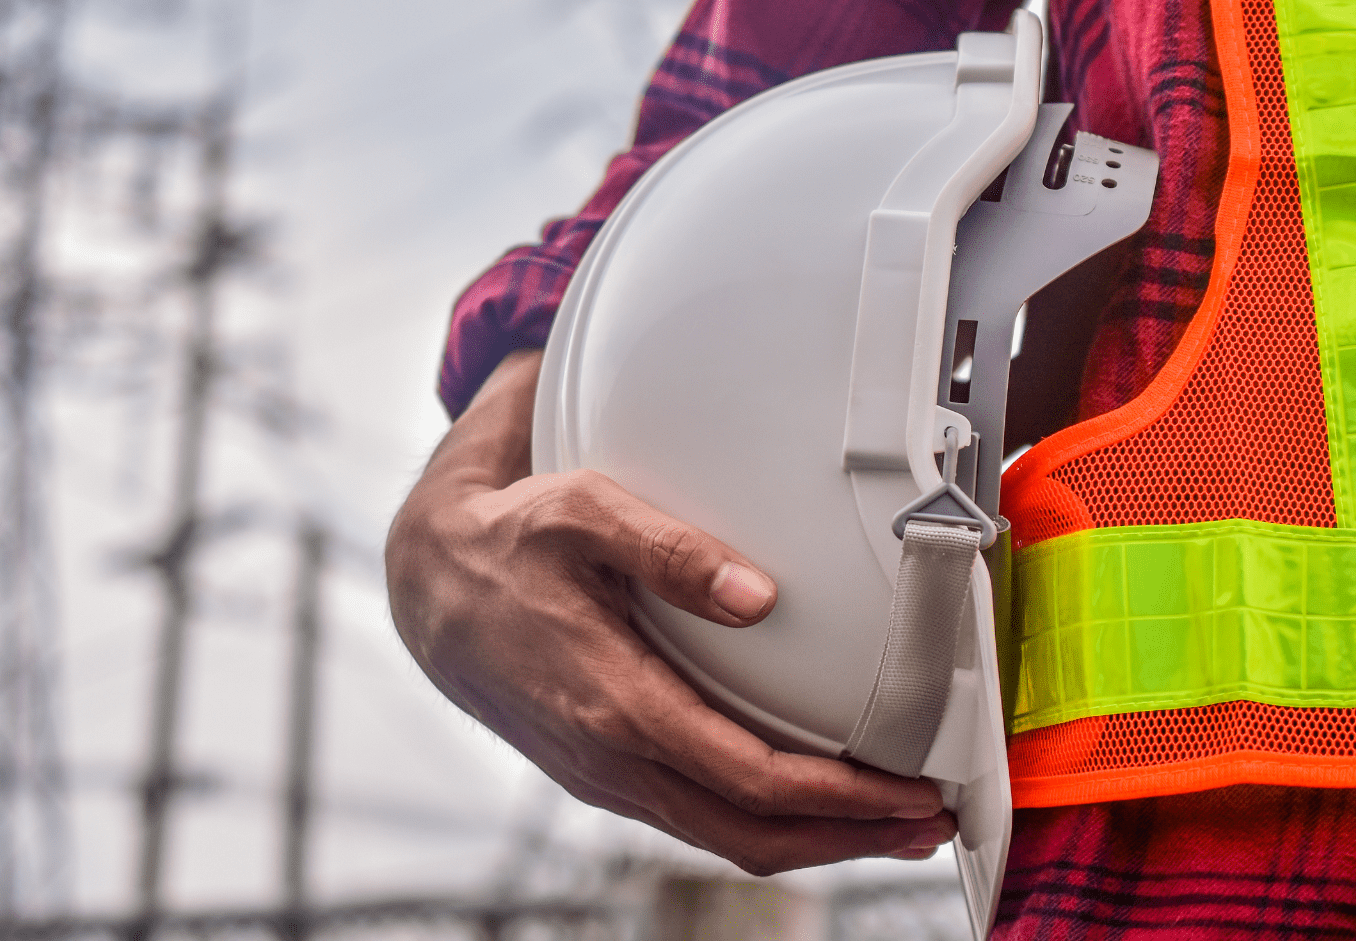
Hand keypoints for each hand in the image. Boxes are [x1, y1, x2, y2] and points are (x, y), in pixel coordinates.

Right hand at [386, 348, 952, 873]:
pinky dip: (764, 823)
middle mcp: (612, 760)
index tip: (909, 795)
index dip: (840, 800)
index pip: (751, 779)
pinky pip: (696, 818)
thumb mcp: (584, 515)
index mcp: (616, 703)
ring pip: (724, 837)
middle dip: (849, 838)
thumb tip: (760, 597)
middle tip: (929, 823)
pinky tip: (806, 803)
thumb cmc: (509, 544)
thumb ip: (673, 551)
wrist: (427, 590)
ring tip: (889, 823)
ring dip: (814, 841)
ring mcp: (606, 777)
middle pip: (751, 834)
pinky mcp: (604, 773)